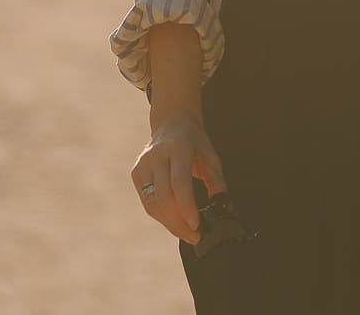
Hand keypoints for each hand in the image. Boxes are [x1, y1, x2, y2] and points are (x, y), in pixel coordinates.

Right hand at [131, 114, 228, 246]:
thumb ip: (216, 180)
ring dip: (169, 223)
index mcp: (178, 148)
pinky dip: (160, 215)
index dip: (187, 207)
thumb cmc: (195, 142)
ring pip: (152, 202)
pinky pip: (147, 201)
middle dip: (178, 222)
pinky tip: (173, 221)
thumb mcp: (211, 155)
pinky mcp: (136, 172)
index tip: (197, 225)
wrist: (171, 123)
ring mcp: (143, 164)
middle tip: (194, 236)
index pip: (179, 182)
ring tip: (186, 233)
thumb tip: (222, 205)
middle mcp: (157, 155)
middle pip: (163, 196)